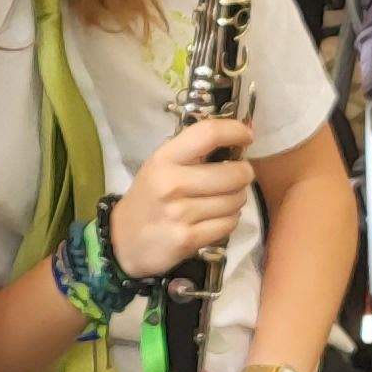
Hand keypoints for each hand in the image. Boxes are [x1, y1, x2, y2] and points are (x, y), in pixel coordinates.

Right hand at [110, 116, 257, 279]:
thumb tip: (241, 134)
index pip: (208, 134)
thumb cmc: (150, 196)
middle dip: (244, 174)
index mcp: (164, 158)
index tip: (247, 136)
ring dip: (236, 199)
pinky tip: (216, 218)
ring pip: (235, 201)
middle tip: (237, 177)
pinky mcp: (188, 239)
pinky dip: (229, 220)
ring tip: (222, 200)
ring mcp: (180, 214)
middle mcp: (171, 184)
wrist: (124, 240)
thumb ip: (194, 151)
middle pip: (233, 174)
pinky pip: (228, 224)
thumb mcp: (161, 165)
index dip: (235, 131)